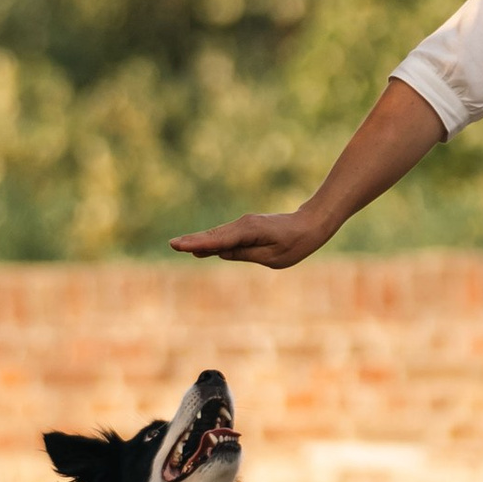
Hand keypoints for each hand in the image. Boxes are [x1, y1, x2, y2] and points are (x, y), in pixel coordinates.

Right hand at [171, 205, 329, 269]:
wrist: (310, 224)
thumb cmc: (296, 244)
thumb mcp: (273, 257)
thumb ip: (246, 254)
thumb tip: (221, 252)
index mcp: (249, 231)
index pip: (219, 241)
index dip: (199, 244)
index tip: (180, 246)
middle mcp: (243, 225)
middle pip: (214, 236)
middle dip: (192, 240)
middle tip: (172, 244)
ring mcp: (244, 225)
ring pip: (218, 235)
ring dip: (198, 241)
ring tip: (178, 246)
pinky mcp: (246, 228)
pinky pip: (226, 236)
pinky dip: (211, 241)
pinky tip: (198, 248)